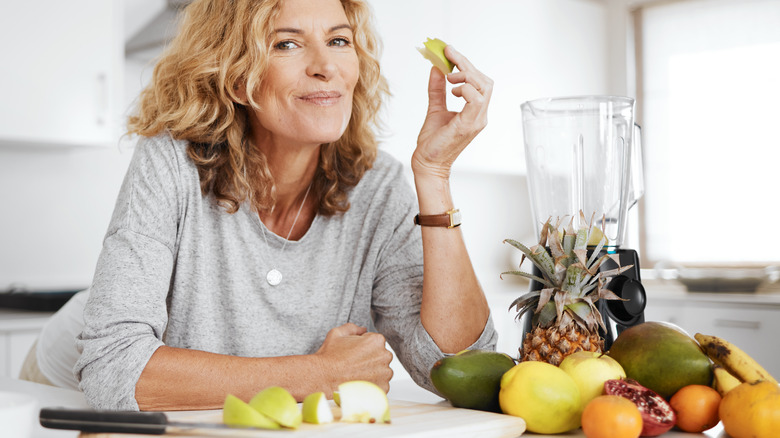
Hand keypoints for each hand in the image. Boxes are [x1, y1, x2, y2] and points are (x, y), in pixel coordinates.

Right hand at [313, 323, 393, 392]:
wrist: (322, 378)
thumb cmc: (329, 357)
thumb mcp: (337, 333)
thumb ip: (353, 328)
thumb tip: (362, 329)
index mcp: (376, 341)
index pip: (375, 342)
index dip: (364, 347)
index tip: (355, 353)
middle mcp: (384, 356)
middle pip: (380, 356)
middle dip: (370, 359)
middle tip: (354, 364)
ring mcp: (385, 374)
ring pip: (382, 371)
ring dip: (372, 372)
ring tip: (355, 374)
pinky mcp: (383, 388)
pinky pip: (380, 385)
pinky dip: (371, 385)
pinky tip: (358, 383)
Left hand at [413, 45, 492, 179]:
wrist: (427, 164)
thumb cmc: (432, 142)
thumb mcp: (435, 108)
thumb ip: (437, 89)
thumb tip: (436, 68)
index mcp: (475, 112)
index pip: (480, 82)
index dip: (466, 64)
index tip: (450, 51)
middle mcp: (480, 115)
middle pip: (484, 81)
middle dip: (467, 65)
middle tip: (449, 56)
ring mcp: (477, 121)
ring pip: (483, 87)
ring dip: (466, 76)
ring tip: (449, 78)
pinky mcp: (469, 125)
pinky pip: (475, 99)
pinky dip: (465, 89)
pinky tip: (452, 91)